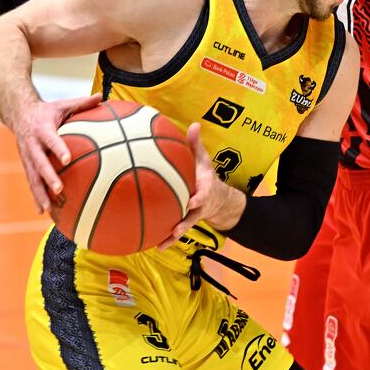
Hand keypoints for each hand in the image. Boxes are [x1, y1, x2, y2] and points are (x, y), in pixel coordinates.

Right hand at [14, 92, 102, 215]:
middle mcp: (32, 144)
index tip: (67, 159)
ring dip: (39, 193)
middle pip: (39, 163)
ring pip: (32, 177)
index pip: (50, 139)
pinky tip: (43, 212)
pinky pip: (31, 182)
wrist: (18, 113)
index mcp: (42, 129)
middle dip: (48, 177)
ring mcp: (27, 156)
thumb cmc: (47, 111)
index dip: (58, 148)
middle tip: (59, 189)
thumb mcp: (62, 104)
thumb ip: (82, 102)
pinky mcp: (26, 165)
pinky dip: (36, 196)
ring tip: (46, 209)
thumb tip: (103, 96)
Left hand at [158, 122, 244, 248]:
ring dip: (174, 236)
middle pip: (193, 216)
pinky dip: (166, 239)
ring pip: (184, 228)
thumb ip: (196, 144)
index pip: (203, 194)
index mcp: (204, 189)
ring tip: (161, 243)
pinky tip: (152, 245)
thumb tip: (195, 124)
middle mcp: (199, 206)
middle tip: (176, 229)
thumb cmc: (204, 175)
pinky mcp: (184, 222)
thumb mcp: (203, 159)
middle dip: (185, 223)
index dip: (199, 199)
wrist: (217, 198)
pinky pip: (174, 232)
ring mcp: (192, 216)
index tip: (192, 201)